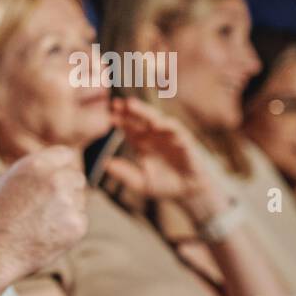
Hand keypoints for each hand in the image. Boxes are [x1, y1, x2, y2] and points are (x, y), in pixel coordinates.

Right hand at [0, 145, 88, 286]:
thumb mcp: (2, 183)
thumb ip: (31, 175)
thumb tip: (50, 171)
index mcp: (35, 165)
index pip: (65, 155)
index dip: (60, 168)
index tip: (57, 179)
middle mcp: (56, 180)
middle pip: (76, 178)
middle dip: (67, 189)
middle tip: (48, 207)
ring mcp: (69, 203)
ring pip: (79, 202)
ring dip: (66, 210)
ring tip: (38, 225)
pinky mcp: (76, 226)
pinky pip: (79, 222)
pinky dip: (66, 229)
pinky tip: (44, 236)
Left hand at [104, 98, 225, 221]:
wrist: (191, 191)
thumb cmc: (165, 186)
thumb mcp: (141, 183)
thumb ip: (124, 174)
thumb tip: (105, 164)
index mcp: (142, 144)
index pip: (127, 129)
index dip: (117, 122)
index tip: (104, 117)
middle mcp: (154, 137)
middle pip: (138, 120)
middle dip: (127, 111)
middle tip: (114, 104)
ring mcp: (169, 136)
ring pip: (155, 119)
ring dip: (143, 111)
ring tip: (130, 105)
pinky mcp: (185, 140)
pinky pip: (176, 130)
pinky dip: (166, 125)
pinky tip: (156, 123)